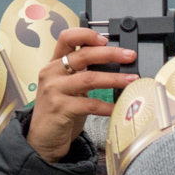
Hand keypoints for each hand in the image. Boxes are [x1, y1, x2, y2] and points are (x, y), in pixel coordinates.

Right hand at [26, 27, 134, 162]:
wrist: (42, 140)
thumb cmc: (59, 112)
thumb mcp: (69, 87)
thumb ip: (82, 73)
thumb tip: (112, 62)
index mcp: (54, 64)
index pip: (66, 38)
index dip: (86, 35)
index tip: (106, 40)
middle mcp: (51, 73)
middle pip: (83, 55)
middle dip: (110, 53)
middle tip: (129, 56)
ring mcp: (54, 90)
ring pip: (89, 78)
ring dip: (115, 78)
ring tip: (131, 80)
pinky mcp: (60, 108)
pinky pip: (90, 104)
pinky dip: (107, 106)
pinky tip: (118, 108)